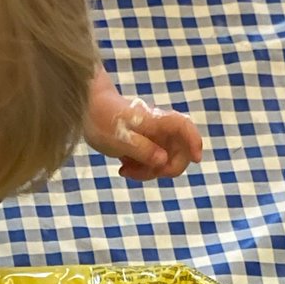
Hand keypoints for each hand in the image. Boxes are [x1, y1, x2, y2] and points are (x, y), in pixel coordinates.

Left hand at [85, 74, 202, 181]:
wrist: (87, 110)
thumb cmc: (104, 120)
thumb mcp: (122, 139)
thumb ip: (144, 150)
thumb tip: (163, 161)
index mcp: (157, 122)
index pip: (185, 128)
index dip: (195, 142)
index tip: (197, 159)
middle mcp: (159, 130)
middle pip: (178, 153)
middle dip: (163, 169)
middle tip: (139, 173)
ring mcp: (152, 139)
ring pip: (163, 162)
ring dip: (148, 173)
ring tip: (125, 170)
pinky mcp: (143, 147)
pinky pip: (150, 163)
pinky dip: (140, 170)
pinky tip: (123, 169)